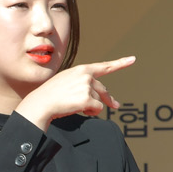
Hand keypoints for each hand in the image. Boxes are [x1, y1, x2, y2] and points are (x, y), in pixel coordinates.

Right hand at [14, 56, 134, 130]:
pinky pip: (97, 109)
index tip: (132, 59)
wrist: (41, 103)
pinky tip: (77, 109)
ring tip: (75, 106)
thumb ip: (83, 84)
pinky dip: (90, 112)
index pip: (103, 66)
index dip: (120, 63)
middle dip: (108, 99)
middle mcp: (86, 76)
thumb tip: (100, 97)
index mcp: (81, 70)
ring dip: (91, 107)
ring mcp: (86, 86)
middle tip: (116, 105)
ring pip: (99, 101)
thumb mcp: (67, 82)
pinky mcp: (86, 98)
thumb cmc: (51, 95)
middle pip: (103, 89)